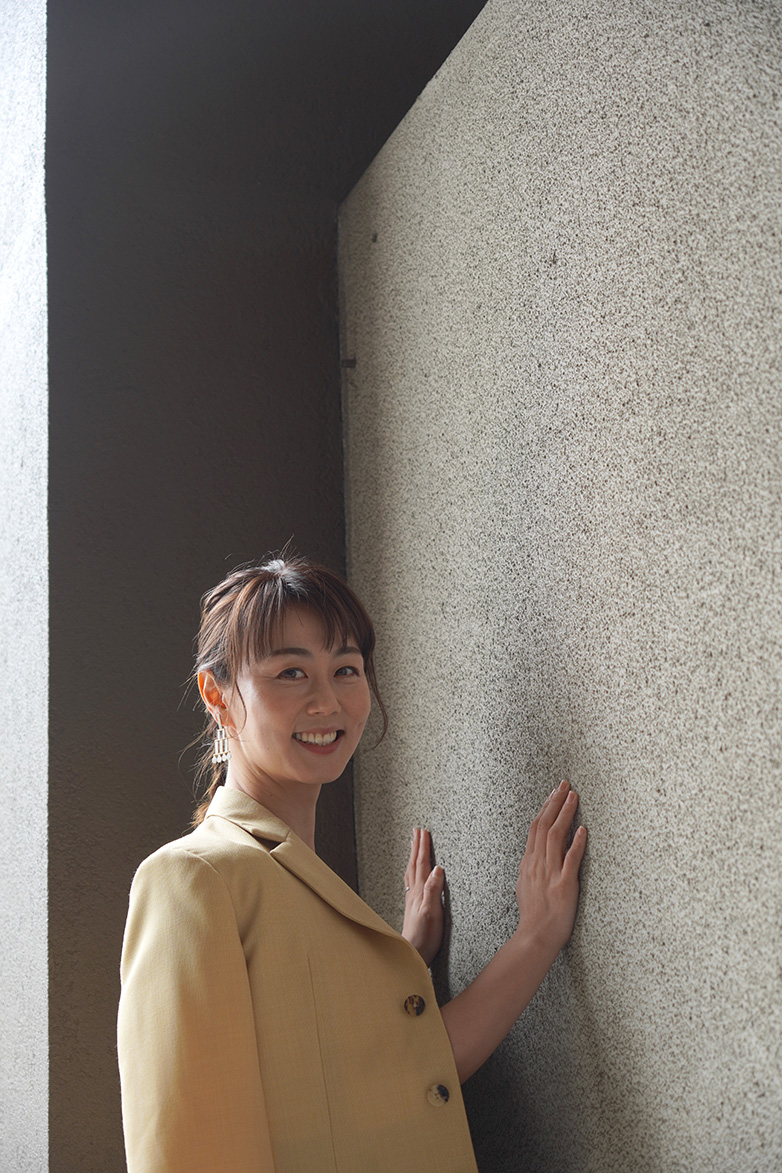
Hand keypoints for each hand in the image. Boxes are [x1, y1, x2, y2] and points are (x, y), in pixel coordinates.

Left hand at [401, 827, 444, 965]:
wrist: (412, 954)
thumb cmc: (424, 936)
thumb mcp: (433, 913)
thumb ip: (433, 890)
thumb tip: (438, 868)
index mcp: (420, 891)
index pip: (422, 864)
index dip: (423, 847)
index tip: (424, 832)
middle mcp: (414, 893)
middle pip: (414, 864)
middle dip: (416, 847)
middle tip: (416, 831)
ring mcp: (412, 899)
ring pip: (412, 872)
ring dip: (413, 856)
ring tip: (413, 845)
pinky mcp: (414, 907)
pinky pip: (412, 881)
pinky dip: (413, 871)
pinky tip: (413, 874)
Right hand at [515, 780, 586, 954]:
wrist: (536, 937)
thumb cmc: (534, 915)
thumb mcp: (526, 885)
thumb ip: (532, 866)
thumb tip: (536, 853)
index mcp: (529, 863)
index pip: (535, 827)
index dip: (546, 807)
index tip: (555, 792)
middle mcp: (537, 864)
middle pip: (544, 825)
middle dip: (555, 802)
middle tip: (564, 785)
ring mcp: (550, 873)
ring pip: (555, 836)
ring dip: (565, 814)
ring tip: (574, 797)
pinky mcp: (564, 885)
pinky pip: (570, 859)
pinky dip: (576, 843)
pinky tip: (582, 830)